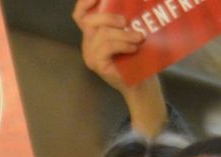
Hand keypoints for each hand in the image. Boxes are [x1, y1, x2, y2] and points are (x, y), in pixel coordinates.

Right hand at [72, 0, 166, 134]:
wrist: (140, 83)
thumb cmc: (136, 57)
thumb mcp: (128, 33)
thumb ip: (122, 20)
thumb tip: (129, 2)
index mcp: (93, 32)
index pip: (80, 14)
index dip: (86, 2)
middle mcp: (87, 42)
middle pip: (89, 20)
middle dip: (109, 17)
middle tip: (127, 22)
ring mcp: (90, 54)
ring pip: (102, 33)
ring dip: (123, 33)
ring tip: (139, 37)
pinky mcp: (96, 63)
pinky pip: (106, 46)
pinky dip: (123, 44)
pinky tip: (134, 48)